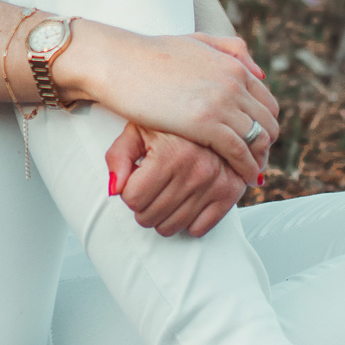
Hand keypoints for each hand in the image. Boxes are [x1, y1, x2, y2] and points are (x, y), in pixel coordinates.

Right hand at [59, 27, 279, 182]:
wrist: (117, 61)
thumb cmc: (148, 55)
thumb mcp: (196, 41)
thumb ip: (230, 50)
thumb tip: (259, 73)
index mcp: (233, 64)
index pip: (267, 102)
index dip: (265, 125)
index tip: (257, 141)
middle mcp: (234, 81)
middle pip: (268, 122)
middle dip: (265, 145)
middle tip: (255, 162)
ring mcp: (222, 101)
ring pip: (259, 139)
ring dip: (258, 159)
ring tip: (250, 174)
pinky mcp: (206, 122)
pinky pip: (239, 151)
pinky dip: (246, 168)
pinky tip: (242, 179)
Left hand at [106, 124, 253, 236]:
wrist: (215, 115)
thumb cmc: (172, 125)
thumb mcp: (138, 130)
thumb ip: (118, 157)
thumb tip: (114, 189)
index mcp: (169, 153)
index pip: (132, 199)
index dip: (129, 191)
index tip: (136, 181)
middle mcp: (194, 170)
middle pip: (148, 216)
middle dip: (143, 206)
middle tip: (150, 190)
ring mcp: (214, 184)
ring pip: (171, 227)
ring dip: (162, 217)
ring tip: (165, 195)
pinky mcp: (230, 193)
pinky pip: (199, 228)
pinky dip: (188, 221)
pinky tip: (185, 202)